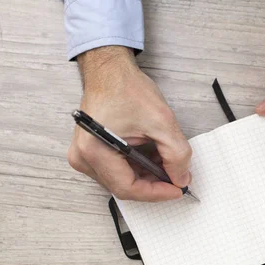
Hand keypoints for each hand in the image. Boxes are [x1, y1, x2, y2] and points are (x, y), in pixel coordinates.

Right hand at [67, 46, 191, 200]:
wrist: (110, 71)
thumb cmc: (125, 88)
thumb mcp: (161, 121)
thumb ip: (176, 154)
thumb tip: (181, 178)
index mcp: (94, 150)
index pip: (128, 188)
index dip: (156, 193)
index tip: (177, 188)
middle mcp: (83, 157)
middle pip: (124, 187)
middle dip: (153, 185)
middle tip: (176, 177)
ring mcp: (83, 155)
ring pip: (121, 181)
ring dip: (146, 178)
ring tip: (166, 165)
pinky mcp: (90, 152)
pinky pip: (115, 171)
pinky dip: (137, 169)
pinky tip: (152, 160)